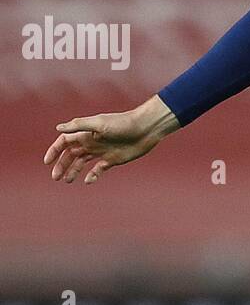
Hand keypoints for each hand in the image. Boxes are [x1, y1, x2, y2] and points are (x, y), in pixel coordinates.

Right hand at [44, 95, 179, 184]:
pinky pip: (99, 169)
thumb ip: (79, 126)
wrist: (146, 129)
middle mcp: (92, 142)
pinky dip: (93, 175)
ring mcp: (102, 151)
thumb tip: (58, 128)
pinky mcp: (113, 160)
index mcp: (86, 133)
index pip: (64, 142)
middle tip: (55, 178)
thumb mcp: (99, 123)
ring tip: (67, 181)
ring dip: (74, 171)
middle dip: (62, 165)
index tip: (47, 162)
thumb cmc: (123, 123)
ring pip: (83, 163)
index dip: (54, 151)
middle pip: (71, 155)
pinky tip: (88, 181)